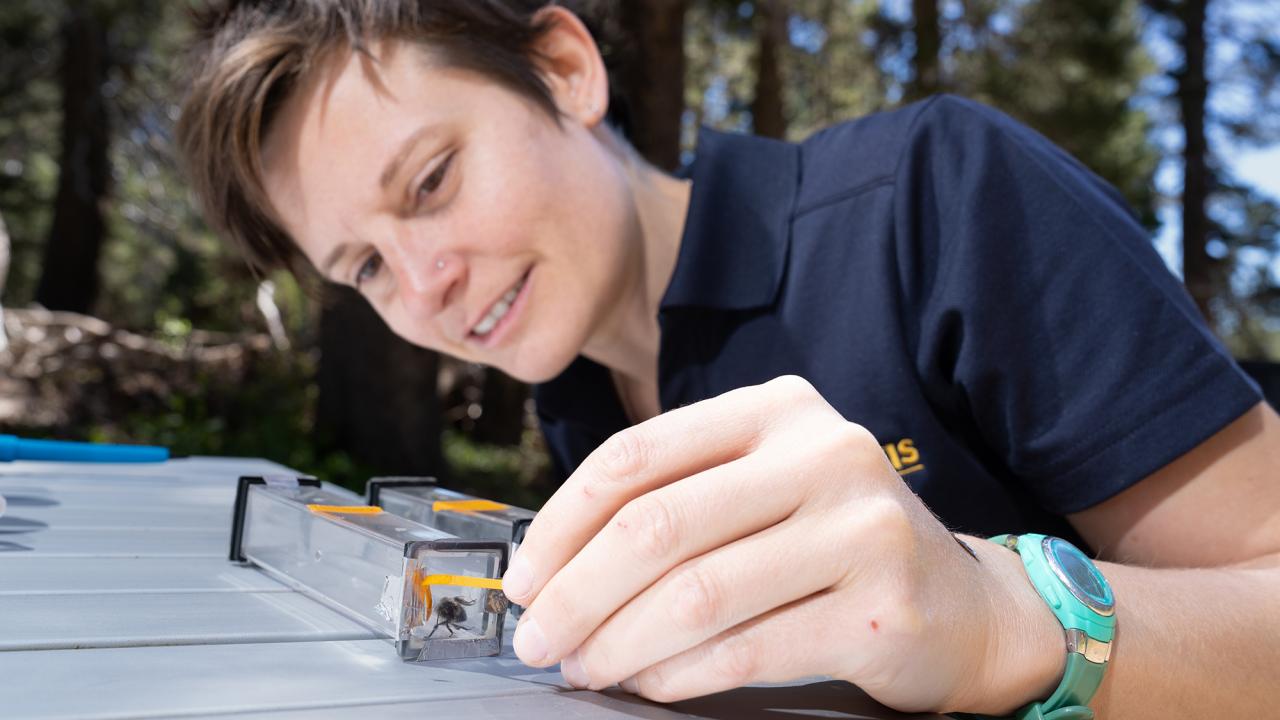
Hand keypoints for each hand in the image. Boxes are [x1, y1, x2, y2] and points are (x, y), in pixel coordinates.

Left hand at [503, 376, 1063, 713]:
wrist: (960, 602)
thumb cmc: (834, 540)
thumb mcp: (763, 485)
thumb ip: (677, 498)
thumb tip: (553, 562)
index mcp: (777, 409)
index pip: (637, 456)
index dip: (562, 523)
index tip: (525, 578)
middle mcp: (824, 453)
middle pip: (658, 526)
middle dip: (576, 592)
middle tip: (538, 637)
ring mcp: (859, 529)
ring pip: (697, 593)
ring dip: (618, 641)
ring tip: (585, 666)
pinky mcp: (880, 609)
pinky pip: (748, 648)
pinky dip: (679, 673)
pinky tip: (648, 683)